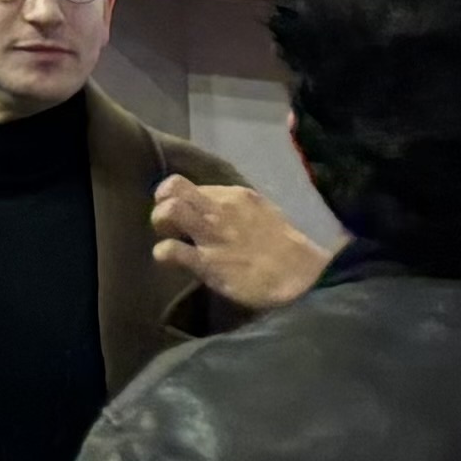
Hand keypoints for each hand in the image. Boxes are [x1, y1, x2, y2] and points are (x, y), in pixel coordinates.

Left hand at [149, 177, 332, 312]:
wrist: (301, 275)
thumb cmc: (283, 246)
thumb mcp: (261, 212)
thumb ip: (237, 208)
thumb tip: (218, 208)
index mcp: (234, 196)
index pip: (193, 185)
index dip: (179, 196)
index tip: (181, 210)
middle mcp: (219, 209)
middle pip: (174, 187)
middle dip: (161, 202)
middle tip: (166, 221)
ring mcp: (212, 235)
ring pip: (169, 210)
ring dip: (159, 222)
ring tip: (168, 236)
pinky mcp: (208, 262)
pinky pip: (171, 251)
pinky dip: (162, 253)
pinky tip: (168, 258)